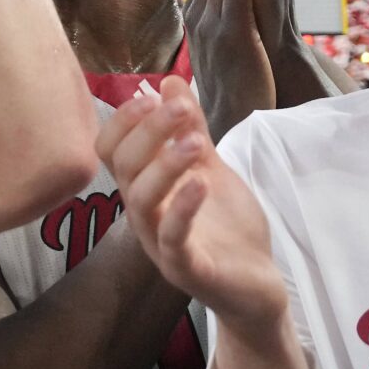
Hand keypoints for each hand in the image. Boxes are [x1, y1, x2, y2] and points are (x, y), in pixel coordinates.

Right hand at [97, 78, 286, 330]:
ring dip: (164, 165)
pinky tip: (201, 182)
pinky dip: (183, 208)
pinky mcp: (187, 269)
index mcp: (144, 189)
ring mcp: (161, 244)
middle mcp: (143, 215)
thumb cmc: (227, 228)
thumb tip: (169, 82)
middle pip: (123, 168)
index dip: (123, 121)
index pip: (110, 150)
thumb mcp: (211, 168)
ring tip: (194, 142)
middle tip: (180, 110)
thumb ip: (190, 130)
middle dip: (149, 132)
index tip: (151, 96)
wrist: (258, 285)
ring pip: (142, 201)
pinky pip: (173, 238)